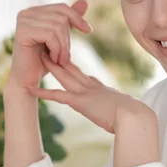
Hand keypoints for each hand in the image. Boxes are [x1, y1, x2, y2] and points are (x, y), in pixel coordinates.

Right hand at [6, 0, 91, 89]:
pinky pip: (50, 35)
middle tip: (65, 57)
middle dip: (68, 38)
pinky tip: (52, 60)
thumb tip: (84, 1)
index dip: (77, 18)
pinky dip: (56, 49)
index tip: (89, 30)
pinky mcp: (22, 31)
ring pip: (58, 26)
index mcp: (34, 12)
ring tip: (60, 60)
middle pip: (62, 17)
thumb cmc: (44, 62)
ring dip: (63, 47)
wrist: (27, 81)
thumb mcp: (61, 38)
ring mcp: (23, 21)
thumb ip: (69, 20)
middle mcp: (26, 13)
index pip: (62, 8)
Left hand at [28, 53, 152, 133]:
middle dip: (60, 60)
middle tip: (49, 49)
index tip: (69, 62)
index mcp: (103, 90)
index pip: (86, 77)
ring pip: (64, 76)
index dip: (76, 70)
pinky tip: (31, 89)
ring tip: (38, 56)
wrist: (135, 117)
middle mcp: (93, 88)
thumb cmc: (136, 117)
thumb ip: (123, 108)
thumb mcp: (127, 110)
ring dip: (51, 66)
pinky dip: (43, 92)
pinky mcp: (80, 102)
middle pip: (73, 70)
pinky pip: (57, 95)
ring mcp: (85, 93)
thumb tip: (129, 110)